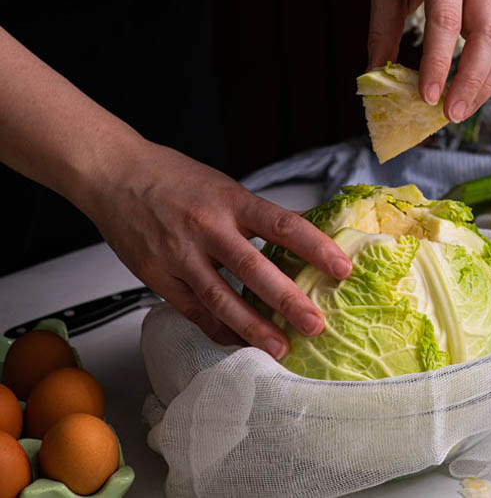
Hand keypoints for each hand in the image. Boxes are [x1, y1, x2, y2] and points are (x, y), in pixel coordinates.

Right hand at [81, 142, 351, 358]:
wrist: (114, 174)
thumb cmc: (175, 179)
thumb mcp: (226, 187)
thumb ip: (262, 215)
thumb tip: (309, 230)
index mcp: (231, 200)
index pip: (283, 225)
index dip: (316, 247)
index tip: (342, 268)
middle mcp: (207, 227)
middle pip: (253, 269)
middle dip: (287, 301)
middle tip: (315, 324)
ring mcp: (179, 254)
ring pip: (220, 299)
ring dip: (253, 328)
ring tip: (279, 349)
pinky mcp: (157, 276)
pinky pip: (193, 311)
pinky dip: (218, 330)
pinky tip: (239, 343)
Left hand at [367, 0, 490, 122]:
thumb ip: (382, 33)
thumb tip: (376, 80)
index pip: (446, 21)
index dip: (438, 64)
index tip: (427, 98)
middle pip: (487, 35)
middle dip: (471, 81)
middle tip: (451, 114)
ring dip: (486, 83)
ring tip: (461, 110)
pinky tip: (473, 92)